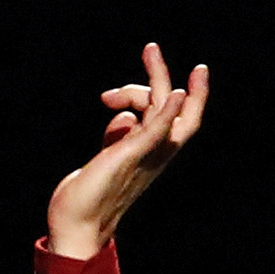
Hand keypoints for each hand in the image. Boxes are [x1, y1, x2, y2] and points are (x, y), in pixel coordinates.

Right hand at [46, 42, 208, 258]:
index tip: (199, 67)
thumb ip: (155, 126)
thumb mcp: (130, 156)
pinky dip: (119, 114)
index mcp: (160, 150)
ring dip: (129, 96)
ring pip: (141, 110)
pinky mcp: (114, 155)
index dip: (197, 91)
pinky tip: (108, 110)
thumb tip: (177, 94)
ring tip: (106, 97)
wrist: (74, 224)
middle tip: (149, 49)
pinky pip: (123, 125)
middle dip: (155, 77)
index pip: (188, 114)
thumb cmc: (100, 196)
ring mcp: (133, 152)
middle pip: (162, 103)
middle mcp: (151, 149)